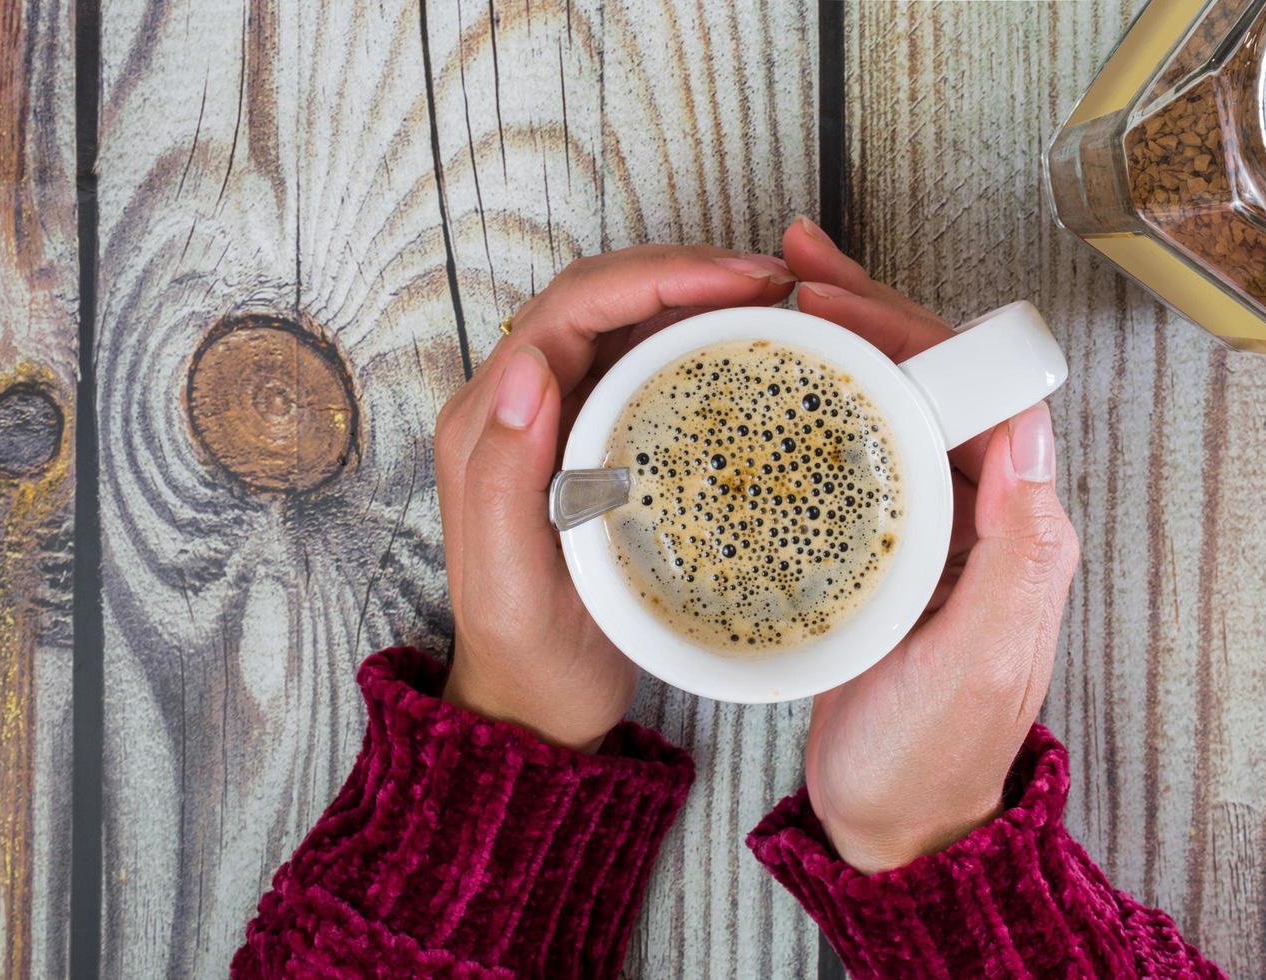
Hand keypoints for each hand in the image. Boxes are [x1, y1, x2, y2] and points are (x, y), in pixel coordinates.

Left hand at [434, 246, 796, 750]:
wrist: (534, 701)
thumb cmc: (526, 651)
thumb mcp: (510, 581)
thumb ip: (501, 476)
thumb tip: (529, 366)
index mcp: (492, 422)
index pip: (572, 310)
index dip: (656, 278)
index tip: (738, 282)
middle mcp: (520, 405)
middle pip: (600, 298)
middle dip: (684, 271)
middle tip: (773, 282)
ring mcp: (557, 420)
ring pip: (624, 322)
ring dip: (693, 296)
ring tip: (771, 299)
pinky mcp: (593, 441)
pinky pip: (641, 365)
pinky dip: (693, 339)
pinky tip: (743, 346)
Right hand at [782, 218, 1078, 872]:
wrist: (893, 824)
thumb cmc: (929, 756)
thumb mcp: (976, 666)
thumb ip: (1017, 557)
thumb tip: (1033, 430)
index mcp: (1015, 528)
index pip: (975, 388)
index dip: (908, 327)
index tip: (834, 299)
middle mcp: (979, 515)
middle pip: (931, 381)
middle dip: (866, 314)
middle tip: (789, 271)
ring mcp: (928, 530)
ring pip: (892, 406)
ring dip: (843, 344)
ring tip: (777, 298)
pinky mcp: (883, 550)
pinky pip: (857, 452)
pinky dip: (820, 405)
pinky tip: (776, 386)